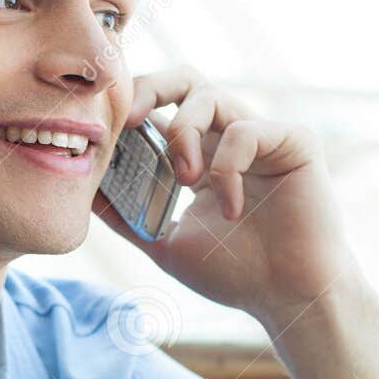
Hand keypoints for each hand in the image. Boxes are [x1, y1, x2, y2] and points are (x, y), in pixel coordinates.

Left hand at [94, 66, 358, 329]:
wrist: (287, 298)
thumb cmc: (235, 275)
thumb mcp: (164, 243)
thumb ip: (127, 217)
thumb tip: (84, 193)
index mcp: (200, 156)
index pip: (161, 109)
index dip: (131, 110)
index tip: (104, 132)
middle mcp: (229, 138)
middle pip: (185, 80)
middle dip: (150, 88)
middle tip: (130, 119)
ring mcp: (262, 136)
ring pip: (210, 95)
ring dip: (184, 133)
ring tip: (185, 180)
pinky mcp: (294, 140)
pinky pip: (245, 129)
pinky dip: (226, 167)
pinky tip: (231, 208)